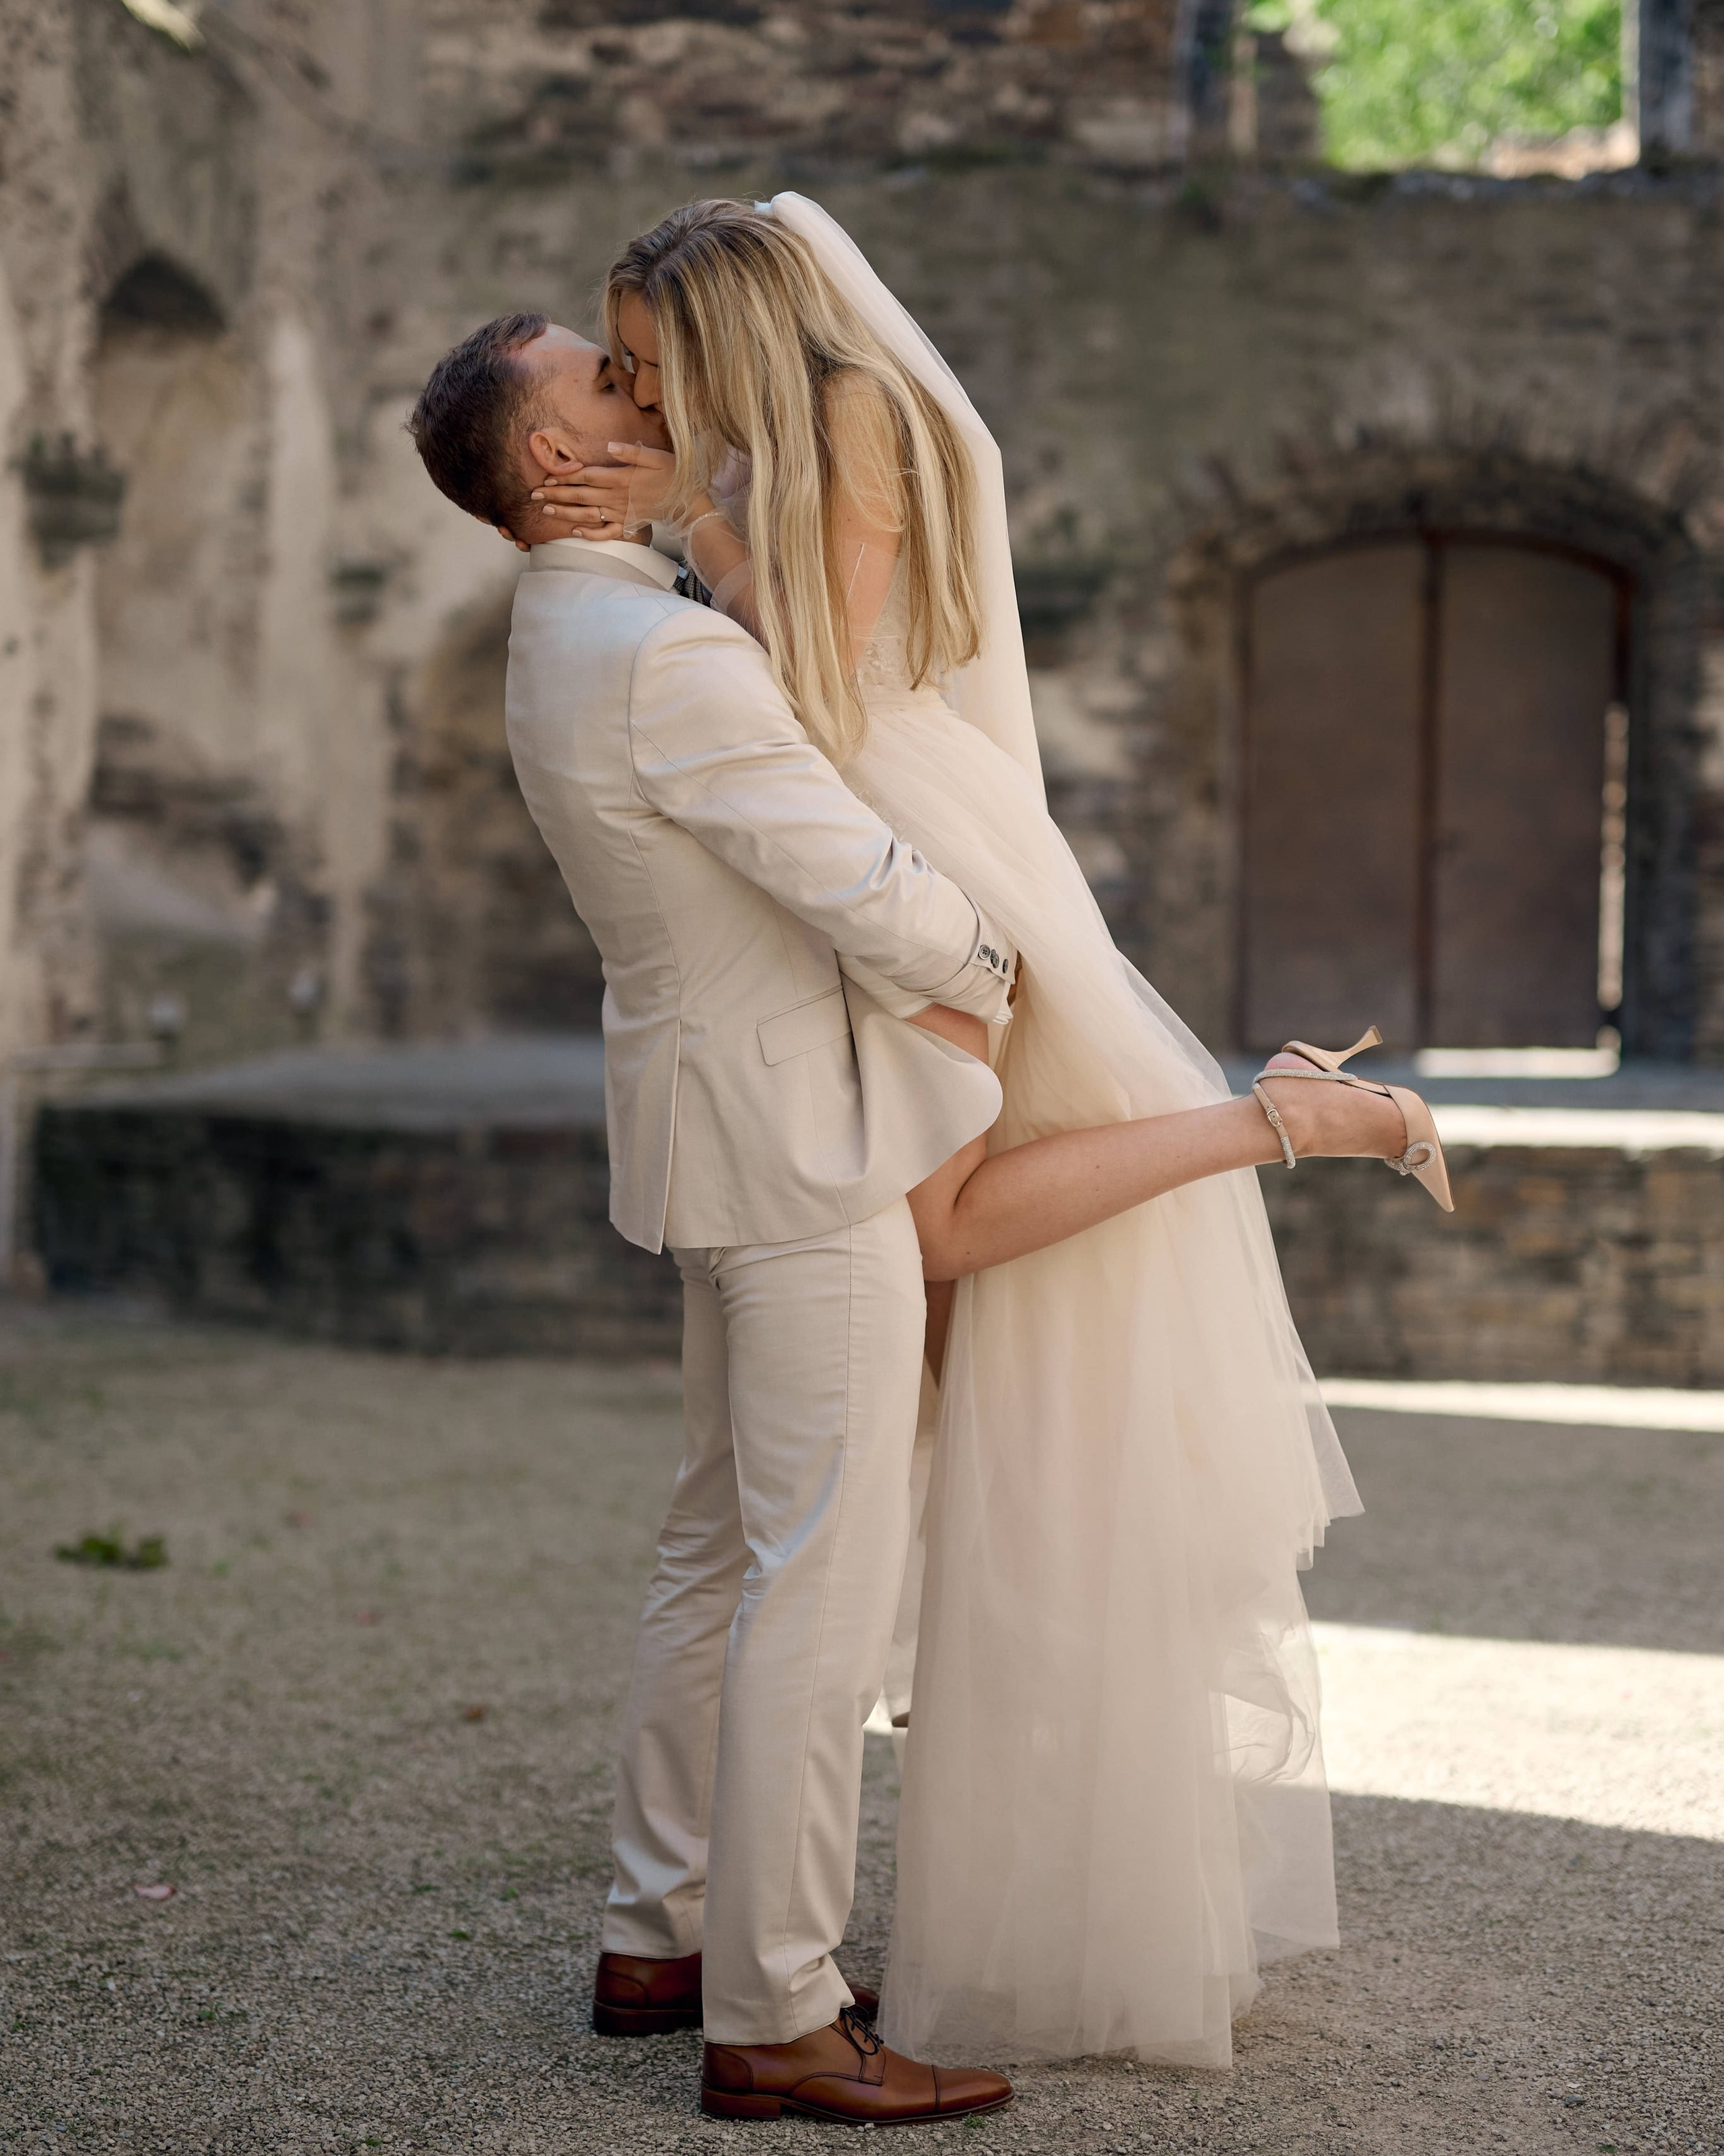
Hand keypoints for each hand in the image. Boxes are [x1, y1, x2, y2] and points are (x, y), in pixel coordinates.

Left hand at [531, 441, 677, 541]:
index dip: (565, 476)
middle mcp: (616, 497)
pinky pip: (606, 533)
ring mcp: (620, 513)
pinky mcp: (627, 524)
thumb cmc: (671, 473)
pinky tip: (575, 532)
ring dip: (565, 512)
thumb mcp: (655, 456)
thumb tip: (610, 446)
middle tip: (534, 494)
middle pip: (580, 495)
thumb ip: (631, 452)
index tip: (546, 476)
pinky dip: (590, 534)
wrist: (686, 500)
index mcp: (620, 478)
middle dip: (556, 494)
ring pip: (588, 514)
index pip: (586, 477)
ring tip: (546, 510)